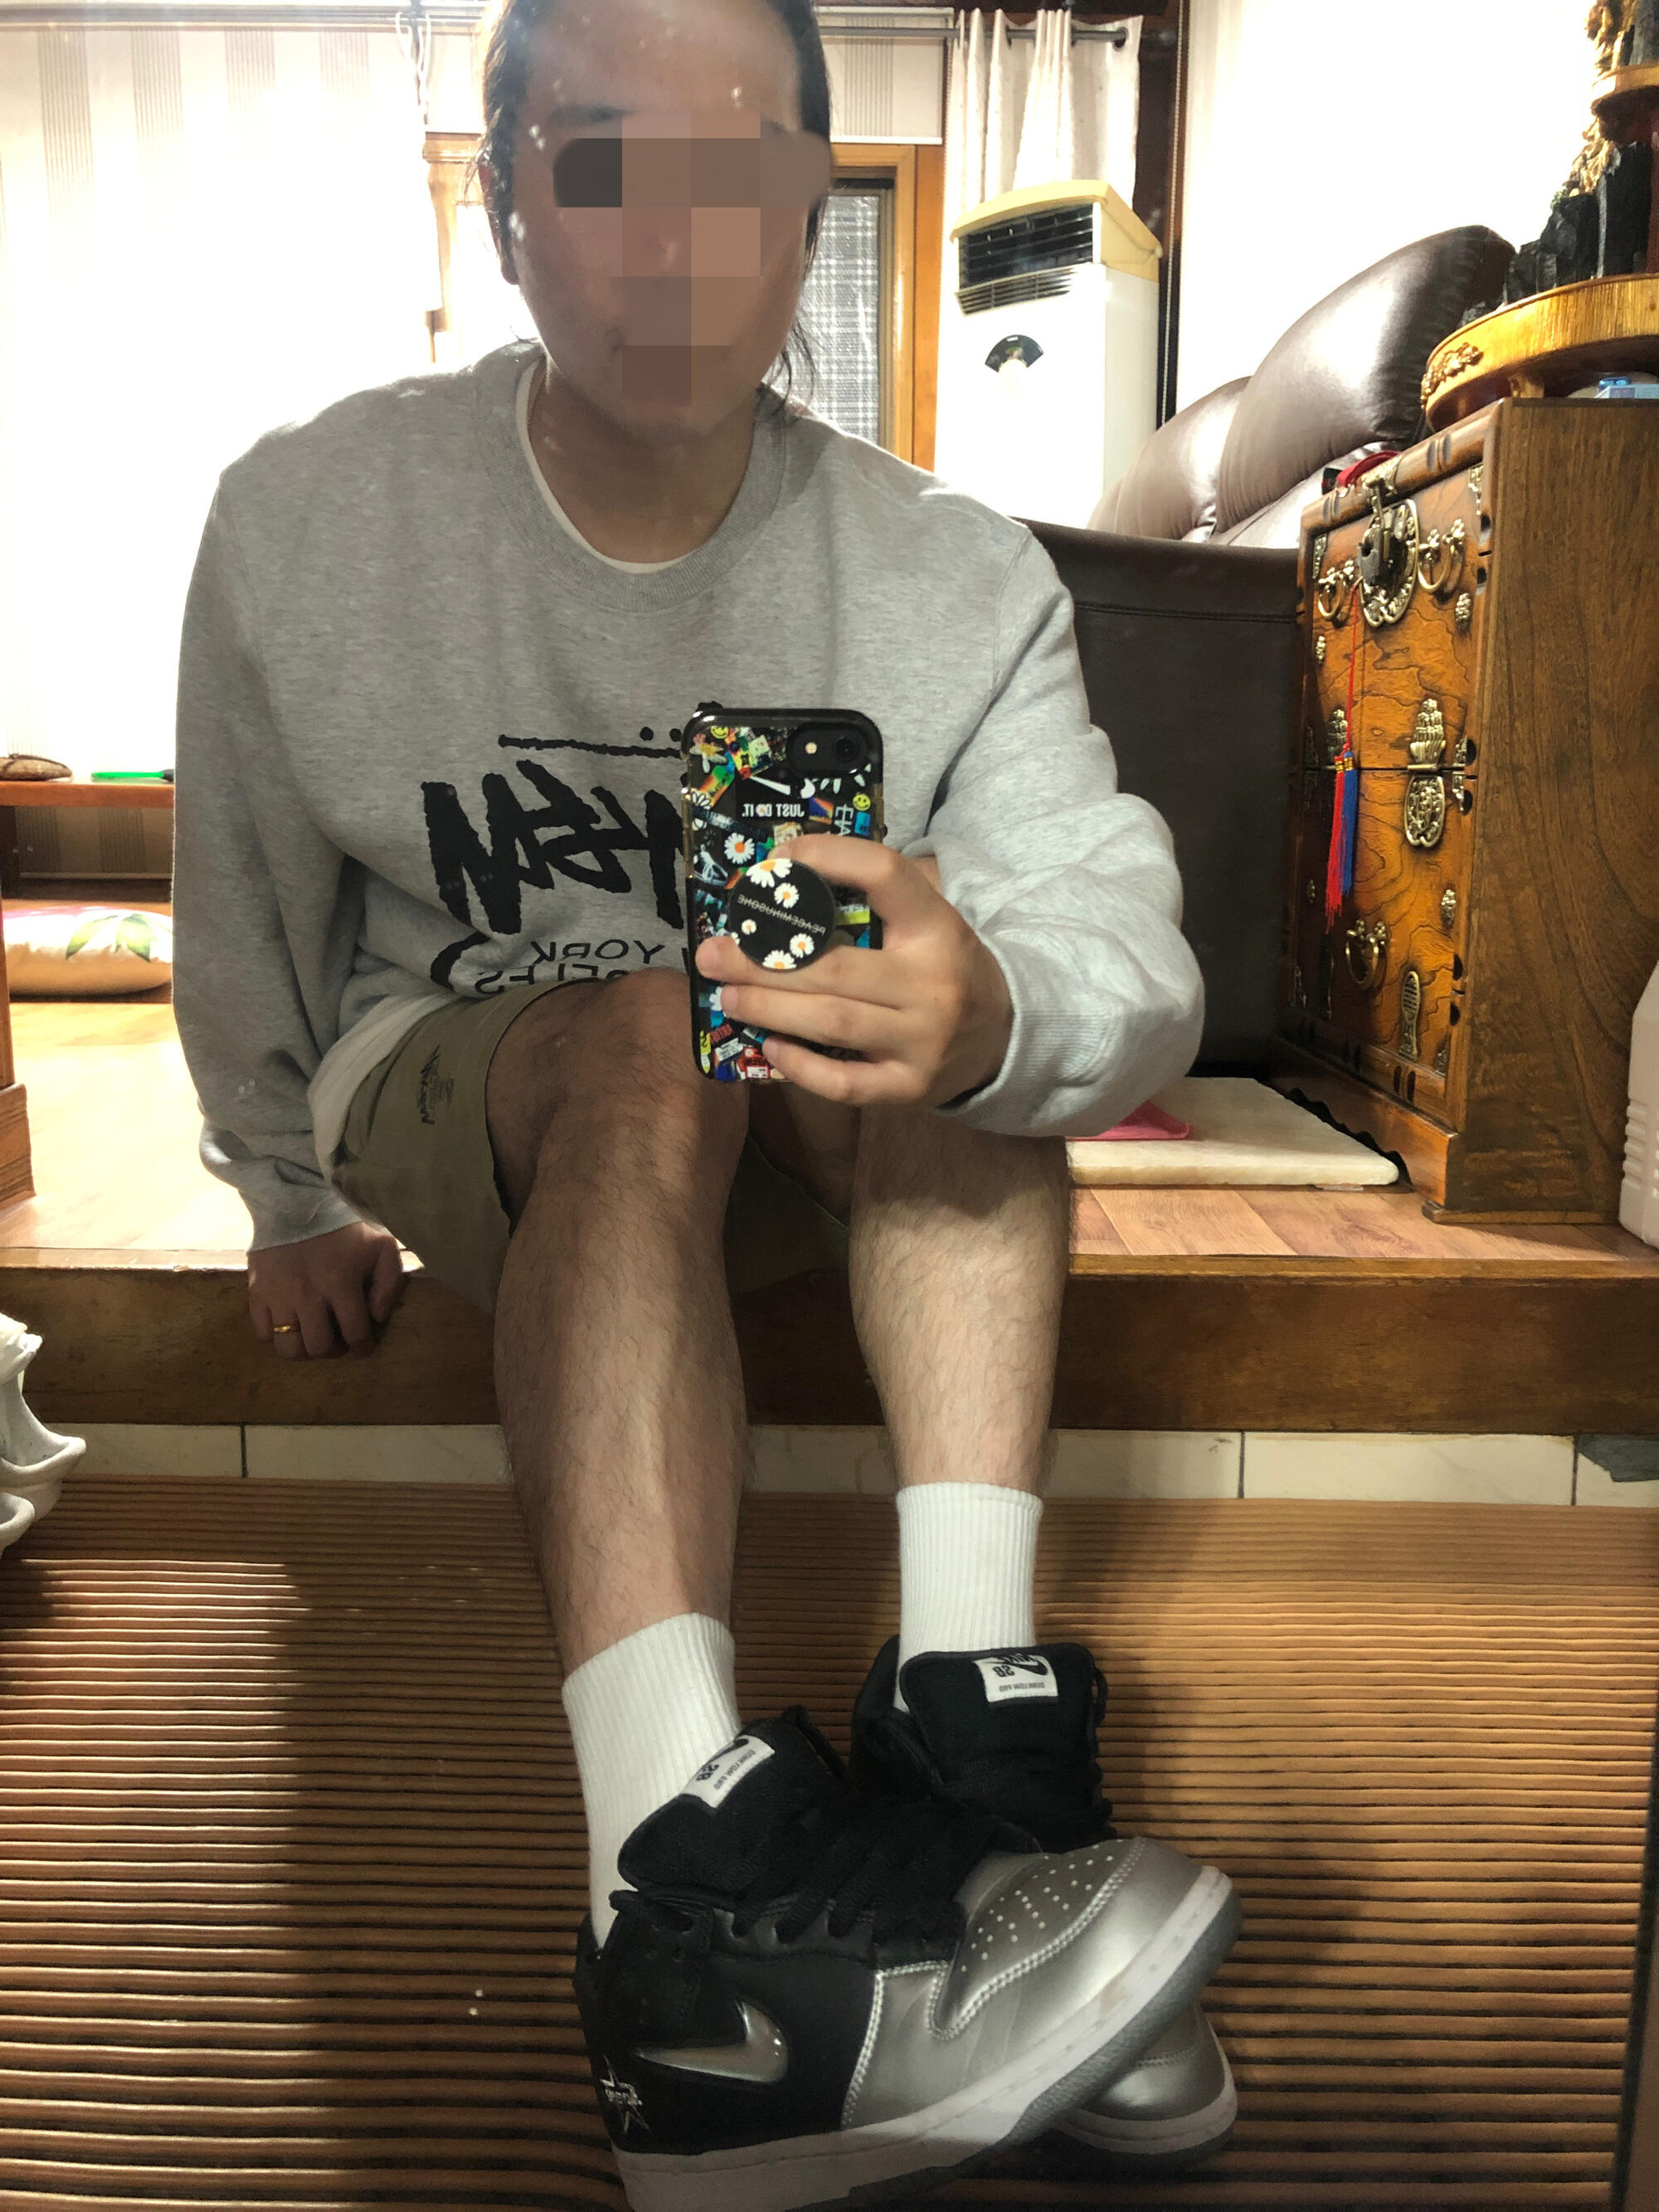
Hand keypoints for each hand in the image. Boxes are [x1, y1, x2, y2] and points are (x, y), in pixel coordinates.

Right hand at [248, 1221, 404, 1359]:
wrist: (296, 1201)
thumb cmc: (344, 1226)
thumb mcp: (381, 1246)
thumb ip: (389, 1283)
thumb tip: (377, 1317)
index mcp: (340, 1283)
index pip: (355, 1333)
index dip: (363, 1346)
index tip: (363, 1345)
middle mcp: (307, 1295)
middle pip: (319, 1347)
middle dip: (333, 1350)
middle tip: (338, 1340)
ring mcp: (278, 1295)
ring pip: (288, 1347)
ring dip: (305, 1349)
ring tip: (313, 1336)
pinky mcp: (256, 1292)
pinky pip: (262, 1332)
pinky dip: (276, 1335)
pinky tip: (290, 1322)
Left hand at [695, 838, 1012, 1107]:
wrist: (1005, 1037)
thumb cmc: (943, 967)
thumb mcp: (929, 922)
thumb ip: (874, 899)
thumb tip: (784, 873)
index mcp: (937, 927)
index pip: (884, 874)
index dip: (826, 857)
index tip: (775, 861)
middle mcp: (932, 984)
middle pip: (834, 968)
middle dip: (761, 961)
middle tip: (712, 954)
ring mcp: (922, 1042)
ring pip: (832, 1023)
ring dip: (769, 1009)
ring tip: (728, 997)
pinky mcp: (909, 1088)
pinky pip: (844, 1083)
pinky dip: (800, 1066)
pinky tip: (770, 1048)